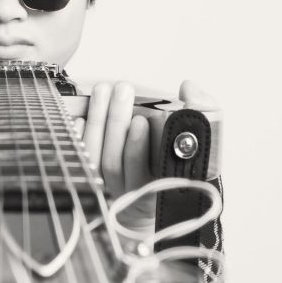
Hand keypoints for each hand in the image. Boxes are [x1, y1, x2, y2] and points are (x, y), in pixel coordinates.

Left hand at [74, 80, 217, 230]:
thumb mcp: (195, 137)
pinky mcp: (94, 186)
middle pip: (116, 161)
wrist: (150, 195)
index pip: (150, 170)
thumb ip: (202, 110)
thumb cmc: (171, 158)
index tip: (140, 120)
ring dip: (98, 122)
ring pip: (98, 160)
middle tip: (121, 90)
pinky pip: (82, 164)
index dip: (139, 146)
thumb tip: (189, 87)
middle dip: (116, 122)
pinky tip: (81, 116)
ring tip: (103, 91)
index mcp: (162, 184)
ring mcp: (112, 191)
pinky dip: (80, 138)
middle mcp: (135, 192)